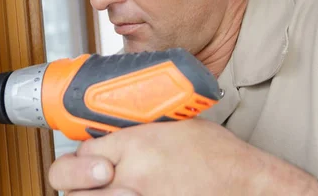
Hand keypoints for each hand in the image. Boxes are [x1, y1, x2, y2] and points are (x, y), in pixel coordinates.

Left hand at [48, 118, 317, 195]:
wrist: (247, 184)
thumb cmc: (219, 155)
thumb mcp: (175, 127)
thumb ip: (139, 132)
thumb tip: (117, 136)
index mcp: (135, 144)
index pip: (83, 152)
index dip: (83, 159)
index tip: (90, 161)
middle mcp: (130, 174)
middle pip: (70, 181)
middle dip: (73, 182)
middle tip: (89, 183)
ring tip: (108, 192)